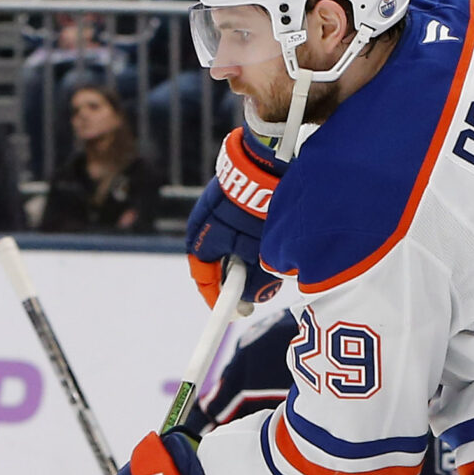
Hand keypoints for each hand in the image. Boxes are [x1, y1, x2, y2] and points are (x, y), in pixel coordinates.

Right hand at [185, 128, 283, 305]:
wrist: (266, 160)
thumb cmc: (257, 210)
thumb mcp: (257, 255)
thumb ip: (252, 283)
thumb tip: (250, 299)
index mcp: (201, 241)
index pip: (205, 280)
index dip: (220, 301)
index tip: (235, 314)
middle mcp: (202, 225)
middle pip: (217, 264)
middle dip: (237, 281)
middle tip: (258, 291)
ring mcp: (215, 209)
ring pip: (230, 245)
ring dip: (247, 258)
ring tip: (270, 261)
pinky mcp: (231, 196)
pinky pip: (237, 227)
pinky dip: (252, 238)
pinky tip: (272, 236)